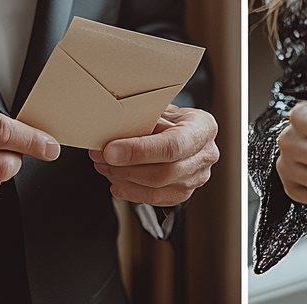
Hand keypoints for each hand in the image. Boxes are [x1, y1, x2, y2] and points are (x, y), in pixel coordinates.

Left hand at [88, 105, 217, 206]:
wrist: (191, 128)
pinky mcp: (183, 194)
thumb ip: (147, 118)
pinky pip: (154, 200)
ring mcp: (196, 179)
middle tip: (101, 157)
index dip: (139, 151)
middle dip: (125, 167)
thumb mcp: (165, 107)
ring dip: (123, 180)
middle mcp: (204, 156)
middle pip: (163, 173)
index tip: (111, 151)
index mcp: (202, 128)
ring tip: (104, 166)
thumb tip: (114, 127)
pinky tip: (116, 181)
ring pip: (156, 190)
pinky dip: (130, 191)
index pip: (172, 146)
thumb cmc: (176, 115)